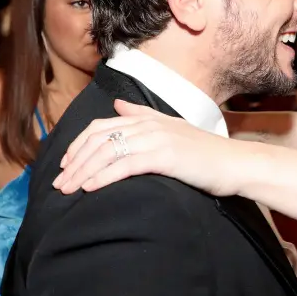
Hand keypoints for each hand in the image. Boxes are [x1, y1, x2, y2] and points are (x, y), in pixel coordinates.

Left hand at [53, 100, 238, 196]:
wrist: (236, 164)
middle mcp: (149, 124)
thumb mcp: (174, 129)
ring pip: (107, 152)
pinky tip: (91, 188)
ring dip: (83, 172)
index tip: (67, 165)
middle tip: (60, 183)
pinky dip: (104, 176)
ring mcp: (157, 139)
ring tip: (69, 190)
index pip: (102, 126)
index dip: (79, 145)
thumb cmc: (208, 154)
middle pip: (99, 138)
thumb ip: (144, 116)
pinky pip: (125, 165)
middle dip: (75, 161)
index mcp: (149, 118)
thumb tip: (118, 105)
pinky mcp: (165, 156)